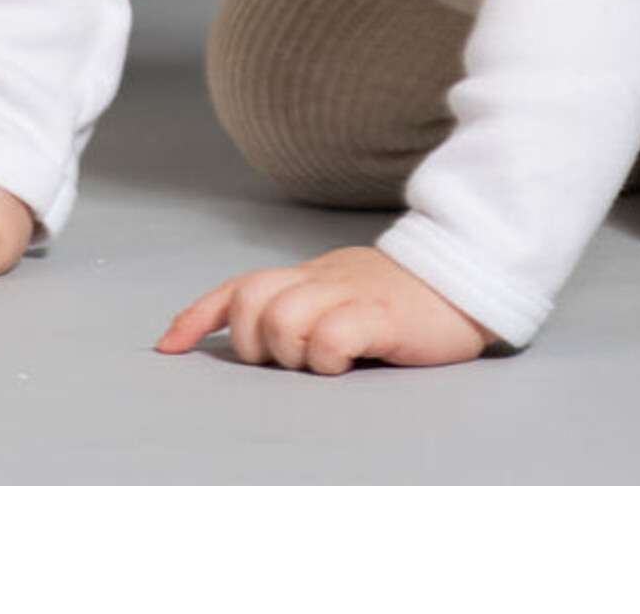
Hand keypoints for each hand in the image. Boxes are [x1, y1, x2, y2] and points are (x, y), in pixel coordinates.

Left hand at [156, 245, 493, 374]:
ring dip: (292, 351)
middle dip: (252, 342)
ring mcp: (352, 293)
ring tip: (327, 361)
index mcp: (311, 277)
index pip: (241, 287)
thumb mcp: (344, 298)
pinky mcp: (382, 314)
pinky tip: (349, 361)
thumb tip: (252, 342)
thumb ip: (304, 311)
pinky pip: (333, 334)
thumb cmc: (405, 303)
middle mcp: (323, 279)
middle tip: (290, 362)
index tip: (170, 347)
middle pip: (252, 300)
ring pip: (283, 318)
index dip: (200, 315)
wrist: (469, 277)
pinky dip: (328, 355)